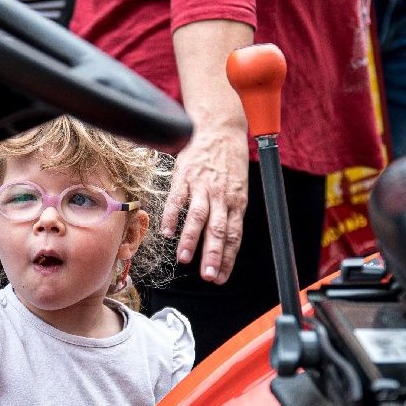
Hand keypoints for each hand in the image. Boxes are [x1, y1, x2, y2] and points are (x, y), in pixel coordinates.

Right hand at [162, 114, 248, 283]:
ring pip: (198, 216)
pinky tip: (167, 232)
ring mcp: (202, 186)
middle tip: (208, 276)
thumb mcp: (238, 187)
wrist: (219, 128)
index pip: (233, 235)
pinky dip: (171, 216)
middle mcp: (221, 196)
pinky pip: (177, 199)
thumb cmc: (228, 160)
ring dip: (191, 239)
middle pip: (218, 230)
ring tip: (184, 259)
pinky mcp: (185, 176)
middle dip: (213, 254)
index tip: (219, 278)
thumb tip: (226, 241)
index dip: (226, 258)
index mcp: (236, 201)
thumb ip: (231, 212)